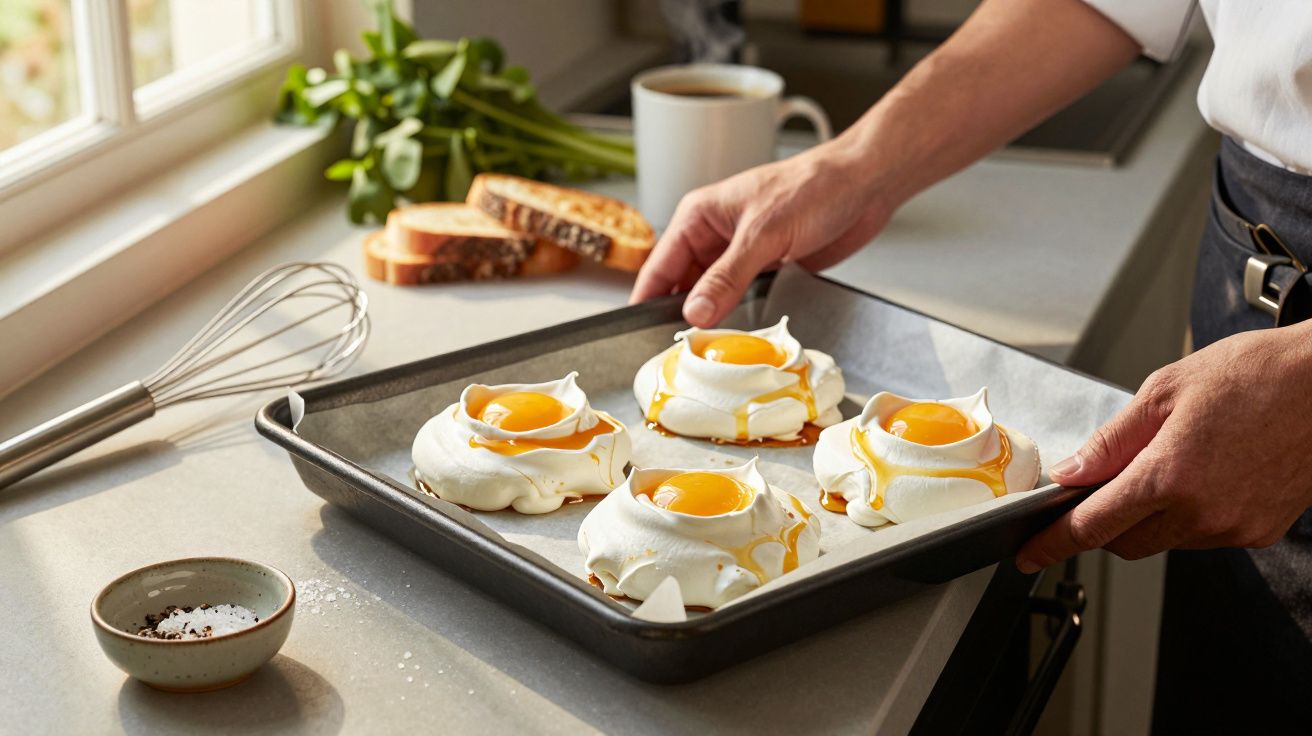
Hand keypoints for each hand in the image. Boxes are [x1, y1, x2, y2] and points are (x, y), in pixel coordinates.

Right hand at [629, 142, 896, 326]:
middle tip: (677, 351)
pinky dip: (740, 317)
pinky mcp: (767, 270)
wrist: (865, 184)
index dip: (647, 300)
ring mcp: (741, 255)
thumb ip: (727, 276)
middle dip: (681, 316)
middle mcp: (715, 236)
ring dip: (713, 319)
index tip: (638, 334)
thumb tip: (695, 312)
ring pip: (713, 296)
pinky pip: (743, 299)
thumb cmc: (814, 187)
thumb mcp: (763, 234)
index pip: (660, 265)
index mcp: (700, 217)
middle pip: (683, 286)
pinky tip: (740, 337)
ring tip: (707, 351)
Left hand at [1016, 321, 1311, 571]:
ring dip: (1149, 517)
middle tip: (1102, 487)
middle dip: (1104, 523)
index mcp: (1169, 475)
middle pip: (1126, 542)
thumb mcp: (1165, 390)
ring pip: (1166, 540)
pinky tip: (1205, 474)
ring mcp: (1235, 526)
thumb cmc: (1258, 374)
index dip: (1053, 544)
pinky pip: (1205, 535)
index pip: (1092, 526)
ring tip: (1172, 461)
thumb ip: (1112, 440)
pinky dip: (1188, 515)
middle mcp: (1202, 511)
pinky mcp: (1261, 530)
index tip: (1030, 555)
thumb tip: (1071, 471)